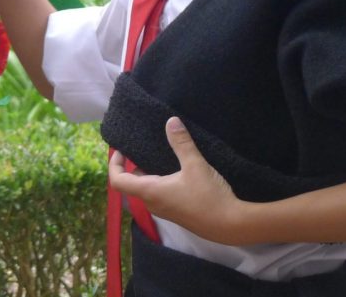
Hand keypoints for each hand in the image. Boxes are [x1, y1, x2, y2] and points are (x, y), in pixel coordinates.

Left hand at [109, 117, 245, 244]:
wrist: (231, 226)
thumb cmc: (209, 196)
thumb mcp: (195, 165)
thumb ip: (182, 143)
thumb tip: (171, 121)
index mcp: (149, 192)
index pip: (118, 180)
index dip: (114, 163)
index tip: (122, 149)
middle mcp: (152, 203)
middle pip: (131, 183)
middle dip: (132, 165)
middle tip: (141, 147)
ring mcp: (164, 210)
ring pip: (146, 189)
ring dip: (147, 173)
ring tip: (158, 154)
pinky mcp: (176, 212)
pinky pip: (158, 194)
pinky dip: (159, 181)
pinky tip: (174, 170)